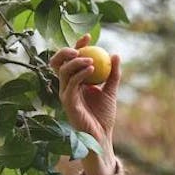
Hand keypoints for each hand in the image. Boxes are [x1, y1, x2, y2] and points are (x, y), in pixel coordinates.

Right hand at [47, 33, 120, 174]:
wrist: (102, 136)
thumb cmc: (104, 116)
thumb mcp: (111, 91)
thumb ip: (113, 74)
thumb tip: (116, 54)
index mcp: (75, 81)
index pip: (71, 59)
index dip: (77, 46)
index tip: (88, 37)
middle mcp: (67, 86)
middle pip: (58, 62)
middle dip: (65, 51)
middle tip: (80, 48)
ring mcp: (65, 94)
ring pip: (63, 71)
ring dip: (76, 62)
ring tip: (92, 61)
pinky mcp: (67, 103)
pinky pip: (71, 84)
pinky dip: (80, 74)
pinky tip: (92, 69)